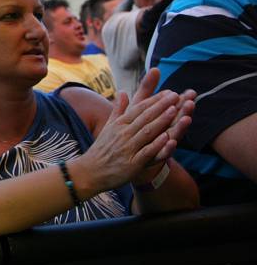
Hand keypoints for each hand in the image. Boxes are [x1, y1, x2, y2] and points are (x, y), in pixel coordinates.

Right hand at [76, 70, 189, 193]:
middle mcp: (123, 134)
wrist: (89, 172)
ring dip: (161, 121)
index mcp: (119, 124)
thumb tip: (123, 92)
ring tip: (174, 110)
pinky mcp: (132, 164)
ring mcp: (127, 148)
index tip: (168, 92)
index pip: (139, 109)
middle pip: (144, 117)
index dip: (154, 100)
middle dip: (161, 106)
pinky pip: (146, 152)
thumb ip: (118, 110)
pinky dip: (156, 145)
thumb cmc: (101, 149)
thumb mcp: (108, 127)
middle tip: (176, 95)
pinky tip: (167, 137)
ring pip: (147, 132)